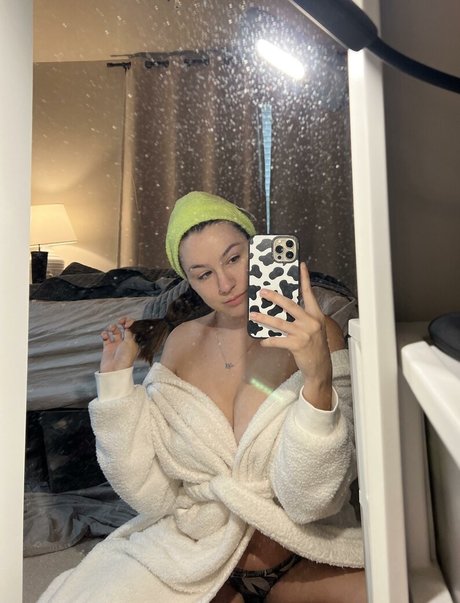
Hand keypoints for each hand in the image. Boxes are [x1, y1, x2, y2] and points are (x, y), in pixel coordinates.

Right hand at [99, 316, 138, 372]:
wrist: (115, 371)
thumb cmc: (125, 358)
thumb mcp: (130, 343)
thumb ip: (129, 332)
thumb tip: (129, 324)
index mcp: (134, 342)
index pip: (134, 329)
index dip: (131, 323)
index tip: (127, 323)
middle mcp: (126, 342)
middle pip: (125, 328)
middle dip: (122, 322)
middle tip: (120, 321)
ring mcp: (117, 345)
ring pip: (115, 331)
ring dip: (113, 327)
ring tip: (111, 328)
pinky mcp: (108, 348)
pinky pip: (106, 337)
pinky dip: (105, 334)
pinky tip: (105, 335)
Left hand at [249, 262, 332, 409]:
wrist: (321, 367)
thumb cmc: (315, 346)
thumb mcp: (313, 328)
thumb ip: (302, 317)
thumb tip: (283, 308)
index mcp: (316, 315)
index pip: (309, 293)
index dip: (304, 279)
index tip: (300, 265)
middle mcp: (311, 322)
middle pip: (290, 305)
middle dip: (274, 297)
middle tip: (262, 291)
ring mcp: (305, 333)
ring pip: (280, 323)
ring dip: (264, 318)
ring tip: (253, 315)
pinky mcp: (297, 345)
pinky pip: (278, 340)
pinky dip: (268, 340)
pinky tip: (261, 341)